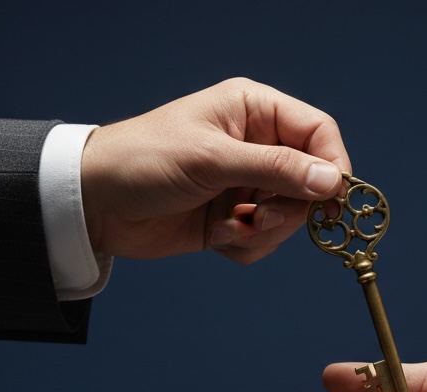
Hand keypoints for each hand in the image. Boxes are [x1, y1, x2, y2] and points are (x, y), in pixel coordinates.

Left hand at [78, 77, 350, 263]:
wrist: (93, 204)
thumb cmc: (144, 160)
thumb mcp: (213, 160)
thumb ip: (277, 170)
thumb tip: (332, 182)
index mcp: (254, 111)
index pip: (318, 132)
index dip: (332, 166)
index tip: (333, 200)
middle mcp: (255, 145)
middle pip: (311, 181)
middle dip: (290, 208)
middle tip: (259, 217)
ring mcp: (245, 183)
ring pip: (290, 216)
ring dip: (265, 230)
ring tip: (230, 225)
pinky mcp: (233, 218)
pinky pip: (265, 240)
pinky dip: (245, 244)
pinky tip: (216, 235)